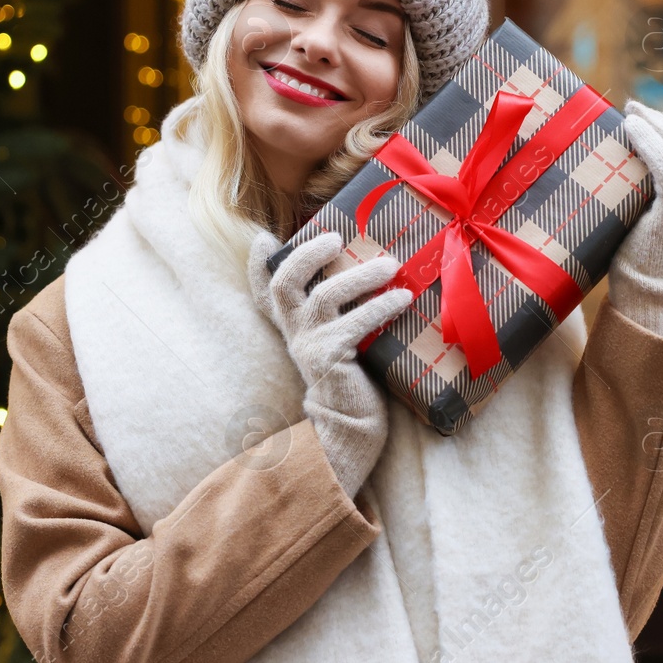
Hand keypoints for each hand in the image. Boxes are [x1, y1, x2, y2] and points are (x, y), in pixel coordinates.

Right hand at [247, 229, 413, 497]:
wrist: (353, 425)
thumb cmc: (355, 378)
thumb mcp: (341, 340)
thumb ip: (343, 313)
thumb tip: (374, 272)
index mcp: (294, 326)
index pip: (265, 291)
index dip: (258, 265)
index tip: (266, 239)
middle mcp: (295, 332)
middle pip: (283, 283)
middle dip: (306, 254)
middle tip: (336, 237)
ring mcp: (309, 345)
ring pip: (324, 296)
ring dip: (360, 276)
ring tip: (392, 265)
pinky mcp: (330, 358)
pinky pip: (354, 323)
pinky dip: (381, 306)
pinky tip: (403, 299)